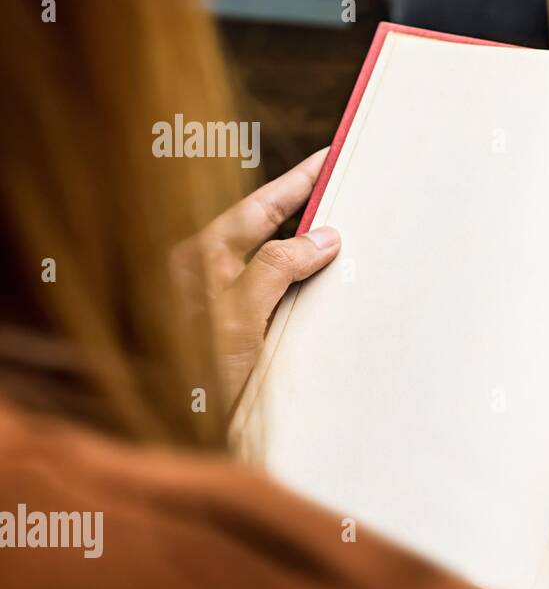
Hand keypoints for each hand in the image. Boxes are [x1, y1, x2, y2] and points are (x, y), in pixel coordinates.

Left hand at [170, 149, 340, 405]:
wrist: (168, 433)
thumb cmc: (190, 375)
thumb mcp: (238, 317)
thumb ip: (276, 268)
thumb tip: (320, 237)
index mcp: (199, 260)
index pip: (260, 207)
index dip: (298, 181)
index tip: (330, 156)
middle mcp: (204, 277)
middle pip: (264, 228)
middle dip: (303, 207)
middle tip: (341, 186)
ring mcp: (216, 306)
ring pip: (270, 262)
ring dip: (305, 248)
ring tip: (341, 232)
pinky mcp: (232, 335)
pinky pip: (274, 295)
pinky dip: (301, 285)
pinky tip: (321, 291)